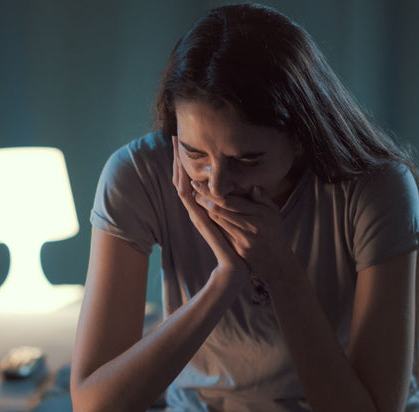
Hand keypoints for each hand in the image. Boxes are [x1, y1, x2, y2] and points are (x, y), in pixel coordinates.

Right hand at [171, 136, 249, 284]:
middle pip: (183, 178)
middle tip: (175, 138)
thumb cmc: (237, 247)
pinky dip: (184, 184)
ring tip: (176, 148)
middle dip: (179, 158)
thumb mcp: (238, 219)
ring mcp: (196, 214)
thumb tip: (243, 190)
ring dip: (178, 166)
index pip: (193, 180)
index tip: (186, 144)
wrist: (233, 267)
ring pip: (182, 185)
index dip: (188, 162)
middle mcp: (197, 209)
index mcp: (205, 207)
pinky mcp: (199, 221)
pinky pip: (188, 199)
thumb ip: (235, 205)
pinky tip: (182, 171)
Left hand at [189, 180, 291, 284]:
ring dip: (204, 208)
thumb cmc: (275, 233)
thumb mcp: (274, 213)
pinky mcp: (239, 249)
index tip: (198, 183)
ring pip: (217, 221)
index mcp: (260, 214)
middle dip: (203, 198)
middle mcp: (252, 226)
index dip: (210, 191)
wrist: (277, 262)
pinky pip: (220, 232)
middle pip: (219, 210)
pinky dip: (211, 221)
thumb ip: (263, 199)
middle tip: (193, 188)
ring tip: (196, 198)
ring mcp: (244, 239)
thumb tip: (251, 187)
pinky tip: (204, 213)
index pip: (229, 201)